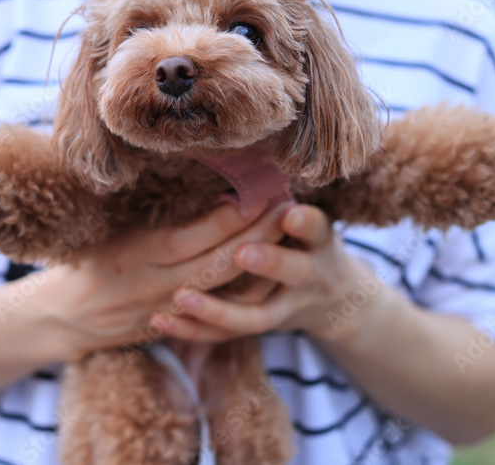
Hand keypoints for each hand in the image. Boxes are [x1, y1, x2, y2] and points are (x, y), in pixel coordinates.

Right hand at [33, 198, 274, 360]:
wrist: (65, 316)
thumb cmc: (89, 259)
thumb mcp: (112, 228)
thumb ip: (152, 213)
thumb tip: (193, 175)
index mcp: (141, 254)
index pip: (197, 235)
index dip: (232, 215)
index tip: (261, 188)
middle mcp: (159, 285)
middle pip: (220, 263)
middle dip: (258, 236)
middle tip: (288, 206)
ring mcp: (171, 311)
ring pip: (226, 291)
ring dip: (259, 263)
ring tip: (287, 235)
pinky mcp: (177, 327)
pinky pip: (220, 313)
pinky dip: (246, 293)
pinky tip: (270, 273)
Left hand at [150, 203, 375, 343]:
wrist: (334, 301)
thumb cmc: (306, 242)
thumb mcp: (306, 219)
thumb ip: (279, 202)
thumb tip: (243, 158)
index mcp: (319, 242)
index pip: (317, 230)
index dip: (304, 224)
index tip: (288, 213)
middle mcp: (309, 277)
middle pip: (293, 273)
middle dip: (270, 263)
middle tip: (242, 253)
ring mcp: (287, 308)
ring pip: (255, 316)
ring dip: (217, 309)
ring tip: (181, 296)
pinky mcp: (260, 329)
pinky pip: (226, 335)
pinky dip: (193, 330)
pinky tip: (160, 320)